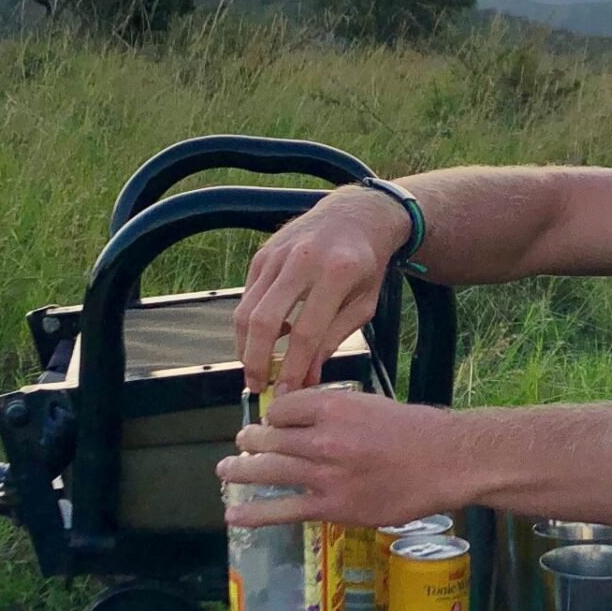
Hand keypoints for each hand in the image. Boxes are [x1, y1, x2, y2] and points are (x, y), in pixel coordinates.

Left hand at [218, 387, 461, 526]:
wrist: (445, 462)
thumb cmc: (415, 431)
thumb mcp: (370, 405)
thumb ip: (335, 412)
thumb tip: (304, 420)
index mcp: (333, 406)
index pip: (282, 409)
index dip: (274, 416)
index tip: (273, 423)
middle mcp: (323, 438)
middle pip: (269, 438)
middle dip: (250, 441)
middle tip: (241, 443)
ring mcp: (325, 475)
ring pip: (268, 471)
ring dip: (240, 471)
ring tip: (225, 471)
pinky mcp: (332, 506)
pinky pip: (284, 510)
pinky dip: (255, 512)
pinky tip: (234, 514)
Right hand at [235, 186, 412, 389]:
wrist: (355, 216)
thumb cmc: (365, 265)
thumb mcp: (364, 305)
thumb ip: (334, 339)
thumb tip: (306, 378)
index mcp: (336, 273)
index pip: (306, 333)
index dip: (293, 369)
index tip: (286, 393)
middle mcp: (302, 260)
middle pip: (265, 321)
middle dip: (257, 361)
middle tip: (258, 386)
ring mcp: (277, 255)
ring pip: (247, 310)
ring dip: (246, 346)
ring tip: (256, 369)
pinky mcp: (261, 255)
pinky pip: (246, 297)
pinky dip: (249, 325)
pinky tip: (264, 339)